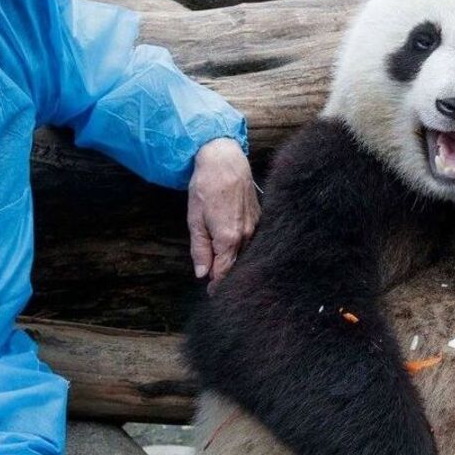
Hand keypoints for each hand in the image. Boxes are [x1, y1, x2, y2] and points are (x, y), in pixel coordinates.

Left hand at [187, 138, 258, 288]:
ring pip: (246, 253)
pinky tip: (236, 250)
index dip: (217, 285)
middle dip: (227, 276)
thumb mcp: (195, 219)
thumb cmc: (206, 187)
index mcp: (228, 238)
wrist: (225, 160)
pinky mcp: (259, 217)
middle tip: (216, 287)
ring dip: (236, 262)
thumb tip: (203, 273)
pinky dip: (244, 249)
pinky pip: (252, 240)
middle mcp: (246, 235)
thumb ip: (200, 249)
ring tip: (225, 269)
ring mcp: (255, 226)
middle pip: (237, 264)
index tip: (211, 294)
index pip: (224, 272)